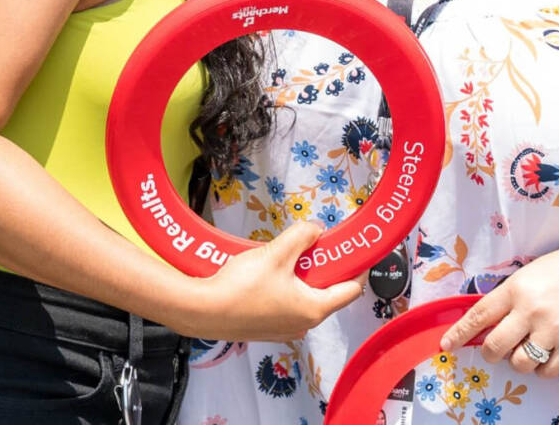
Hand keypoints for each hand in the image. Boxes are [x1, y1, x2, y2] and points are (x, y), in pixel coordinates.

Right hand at [187, 220, 364, 341]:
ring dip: (303, 275)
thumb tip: (317, 229)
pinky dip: (287, 286)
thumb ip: (302, 236)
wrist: (201, 311)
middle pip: (328, 292)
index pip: (351, 290)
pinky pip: (287, 303)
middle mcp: (303, 324)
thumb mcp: (277, 253)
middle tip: (317, 244)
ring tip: (289, 254)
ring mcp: (283, 328)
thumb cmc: (242, 287)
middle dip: (325, 266)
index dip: (357, 267)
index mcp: (314, 310)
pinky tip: (271, 270)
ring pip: (306, 297)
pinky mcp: (266, 327)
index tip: (357, 249)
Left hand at [439, 232, 558, 377]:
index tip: (447, 345)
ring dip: (517, 362)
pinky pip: (548, 371)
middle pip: (495, 347)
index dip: (460, 333)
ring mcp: (552, 330)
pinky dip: (541, 369)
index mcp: (515, 288)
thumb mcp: (528, 274)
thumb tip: (488, 321)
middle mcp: (530, 311)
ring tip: (525, 350)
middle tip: (493, 351)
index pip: (479, 315)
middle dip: (489, 353)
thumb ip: (509, 297)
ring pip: (520, 363)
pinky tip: (544, 357)